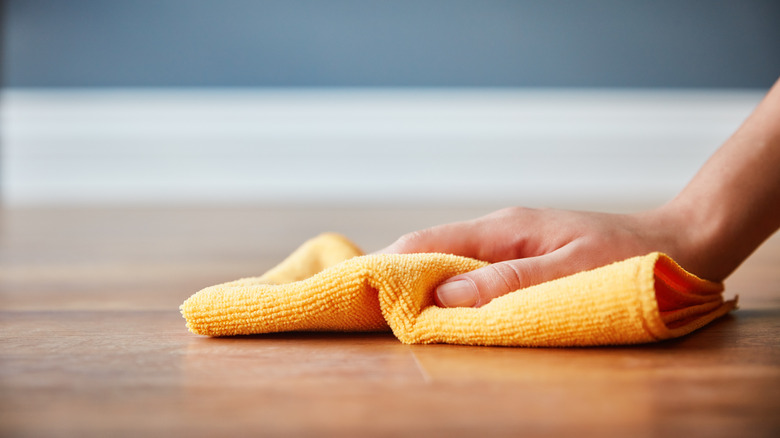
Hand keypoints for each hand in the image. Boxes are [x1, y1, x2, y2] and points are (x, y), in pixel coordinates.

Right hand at [380, 206, 691, 307]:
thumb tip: (442, 296)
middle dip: (395, 276)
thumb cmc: (629, 258)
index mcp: (504, 227)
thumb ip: (509, 282)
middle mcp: (500, 232)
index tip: (357, 289)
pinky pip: (475, 275)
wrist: (679, 244)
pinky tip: (441, 311)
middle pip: (431, 251)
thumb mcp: (571, 272)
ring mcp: (510, 246)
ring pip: (450, 264)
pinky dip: (451, 293)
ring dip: (421, 286)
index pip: (428, 242)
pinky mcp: (523, 262)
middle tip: (362, 306)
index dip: (389, 265)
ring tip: (390, 313)